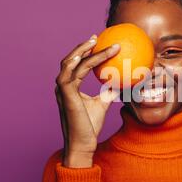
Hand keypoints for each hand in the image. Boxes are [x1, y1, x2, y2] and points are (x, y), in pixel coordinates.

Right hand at [55, 35, 119, 167]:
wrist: (83, 144)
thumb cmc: (90, 126)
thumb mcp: (102, 104)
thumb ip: (108, 92)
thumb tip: (119, 82)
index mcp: (69, 87)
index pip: (76, 65)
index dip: (85, 52)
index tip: (97, 42)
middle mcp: (63, 86)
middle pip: (70, 60)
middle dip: (82, 47)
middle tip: (96, 37)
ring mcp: (62, 90)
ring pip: (70, 63)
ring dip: (82, 51)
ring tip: (95, 41)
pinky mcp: (66, 96)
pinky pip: (70, 74)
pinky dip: (77, 63)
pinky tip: (87, 55)